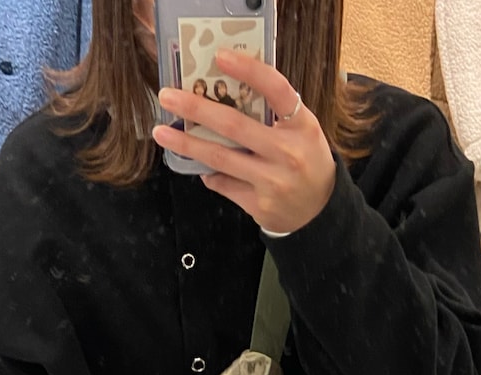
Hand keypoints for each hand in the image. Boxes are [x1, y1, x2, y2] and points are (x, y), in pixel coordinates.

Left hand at [152, 49, 335, 234]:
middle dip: (196, 108)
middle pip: (234, 126)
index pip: (276, 90)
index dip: (249, 70)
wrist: (319, 211)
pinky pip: (223, 184)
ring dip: (187, 143)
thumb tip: (226, 92)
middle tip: (168, 96)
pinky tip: (199, 164)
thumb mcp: (302, 130)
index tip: (220, 56)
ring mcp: (271, 182)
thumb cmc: (306, 160)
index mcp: (302, 126)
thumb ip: (275, 113)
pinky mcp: (258, 204)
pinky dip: (208, 172)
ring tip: (162, 132)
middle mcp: (287, 153)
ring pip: (220, 158)